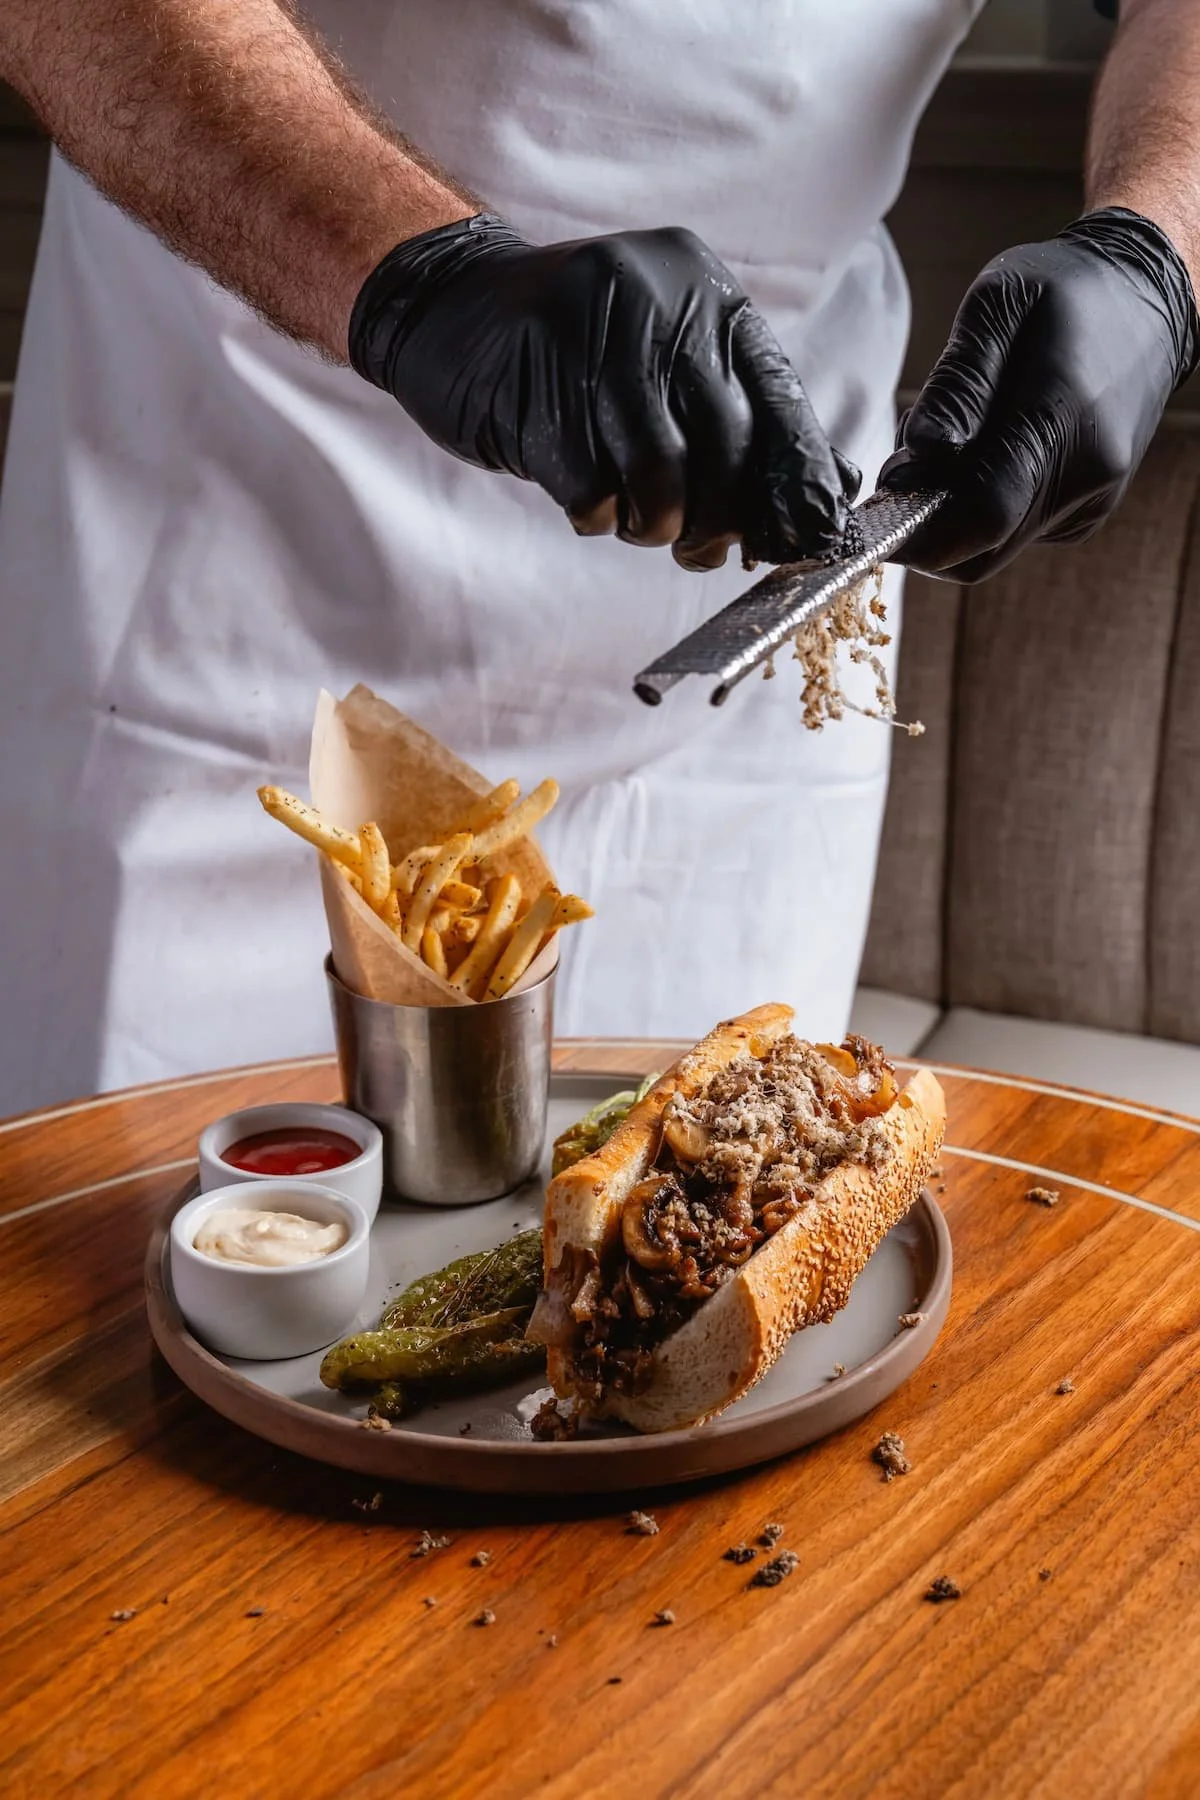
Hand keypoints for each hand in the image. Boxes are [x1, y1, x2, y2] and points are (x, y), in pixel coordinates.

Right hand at [349, 214, 858, 568]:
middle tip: (703, 551)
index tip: (807, 540)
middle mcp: (654, 300)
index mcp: (704, 288)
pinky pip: (590, 487)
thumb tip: (830, 494)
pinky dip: (598, 517)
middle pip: (724, 441)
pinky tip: (590, 506)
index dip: (796, 479)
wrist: (451, 308)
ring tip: (639, 524)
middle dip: (721, 517)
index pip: (778, 396)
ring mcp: (589, 337)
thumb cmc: (578, 352)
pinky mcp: (531, 387)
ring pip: (660, 471)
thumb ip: (746, 416)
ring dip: (656, 523)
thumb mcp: (668, 359)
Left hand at [879, 208, 1198, 582]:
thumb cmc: (1067, 290)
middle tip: (907, 465)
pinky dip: (985, 507)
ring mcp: (1092, 500)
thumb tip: (920, 450)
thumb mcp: (999, 303)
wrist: (1148, 296)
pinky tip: (989, 452)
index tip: (885, 493)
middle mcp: (1086, 477)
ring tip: (952, 445)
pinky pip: (1017, 533)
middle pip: (978, 551)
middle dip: (925, 525)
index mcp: (1061, 424)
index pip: (978, 519)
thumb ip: (957, 383)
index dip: (916, 526)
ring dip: (952, 515)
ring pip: (993, 548)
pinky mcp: (1088, 510)